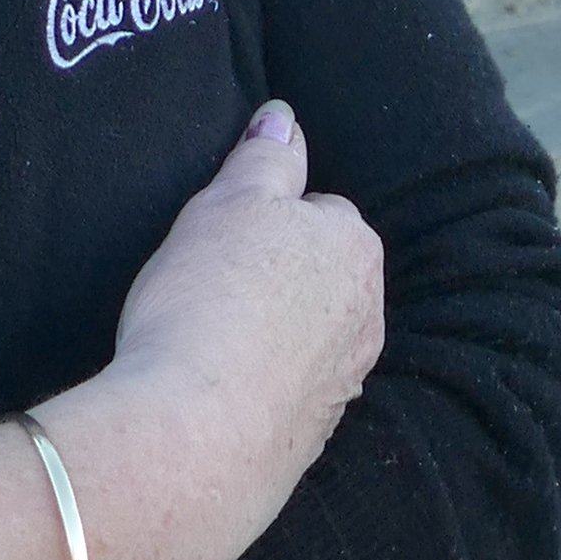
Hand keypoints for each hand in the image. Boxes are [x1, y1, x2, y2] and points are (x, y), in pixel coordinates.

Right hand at [54, 102, 383, 559]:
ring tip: (205, 340)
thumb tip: (283, 119)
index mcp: (355, 248)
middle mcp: (366, 315)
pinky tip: (214, 390)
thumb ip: (263, 158)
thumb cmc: (207, 303)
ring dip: (268, 334)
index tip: (218, 241)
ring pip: (306, 335)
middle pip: (317, 274)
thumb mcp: (229, 202)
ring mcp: (344, 382)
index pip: (316, 210)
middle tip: (205, 288)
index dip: (261, 221)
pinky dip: (258, 386)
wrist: (194, 440)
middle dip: (273, 277)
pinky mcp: (313, 437)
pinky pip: (287, 391)